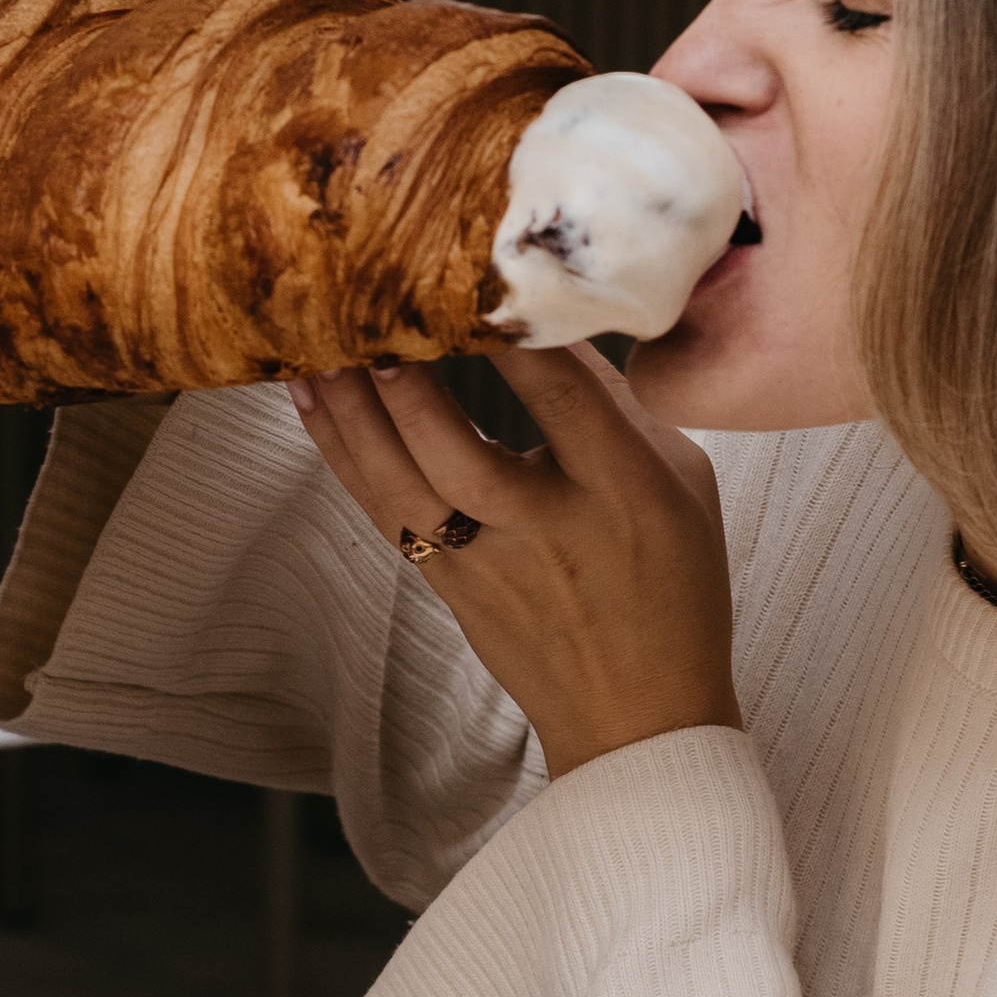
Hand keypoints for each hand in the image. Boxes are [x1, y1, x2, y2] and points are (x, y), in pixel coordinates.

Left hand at [289, 347, 738, 781]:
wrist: (640, 718)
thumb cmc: (673, 587)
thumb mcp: (685, 484)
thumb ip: (620, 410)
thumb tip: (549, 329)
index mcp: (623, 493)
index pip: (563, 402)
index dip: (514, 339)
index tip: (474, 278)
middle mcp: (549, 530)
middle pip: (460, 456)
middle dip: (407, 387)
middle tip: (365, 316)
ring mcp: (491, 566)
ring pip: (404, 487)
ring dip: (352, 415)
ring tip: (311, 346)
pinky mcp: (450, 589)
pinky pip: (384, 512)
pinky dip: (343, 453)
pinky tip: (312, 402)